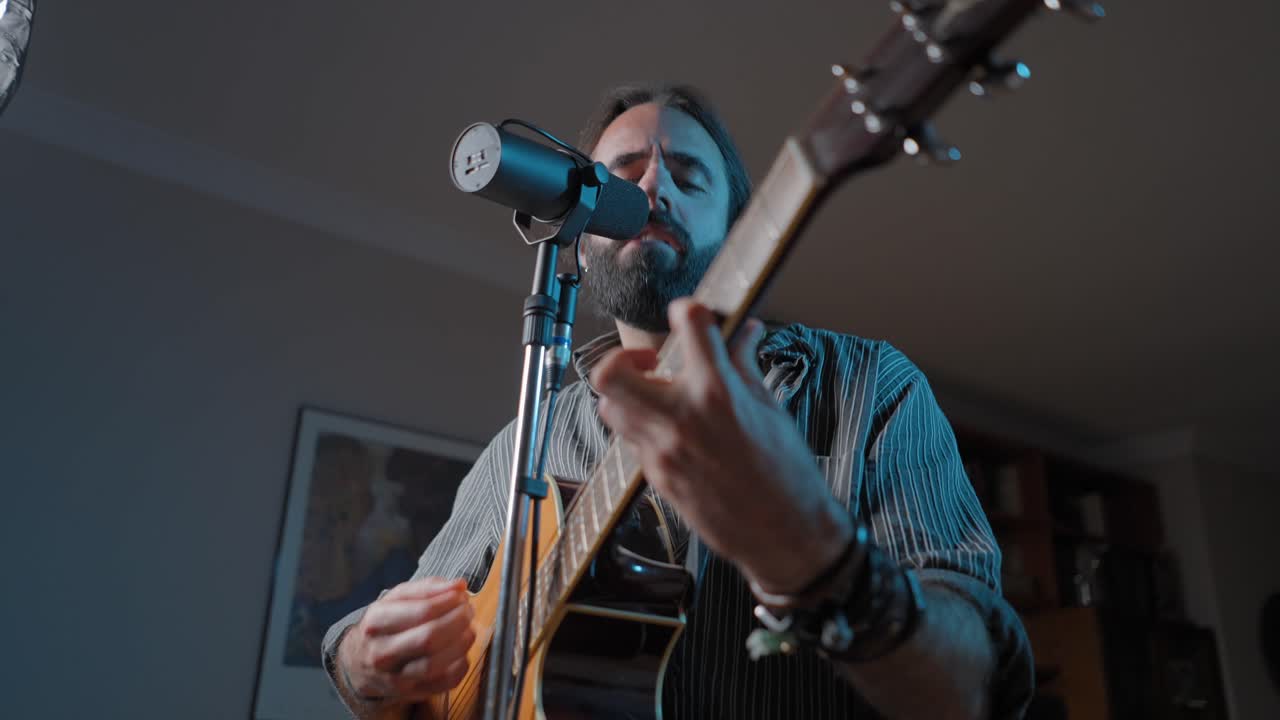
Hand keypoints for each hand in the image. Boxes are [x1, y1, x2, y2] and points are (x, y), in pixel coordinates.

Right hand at [338, 577, 475, 703]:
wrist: (358, 662)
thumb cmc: (384, 626)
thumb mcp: (396, 599)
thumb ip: (428, 588)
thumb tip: (458, 586)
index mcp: (377, 621)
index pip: (421, 611)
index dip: (449, 602)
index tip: (461, 595)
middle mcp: (382, 652)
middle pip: (429, 638)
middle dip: (458, 621)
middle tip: (468, 611)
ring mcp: (395, 677)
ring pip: (436, 663)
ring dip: (462, 643)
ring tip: (468, 629)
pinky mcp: (410, 693)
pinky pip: (444, 683)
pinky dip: (461, 666)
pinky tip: (462, 652)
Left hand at [591, 299, 852, 592]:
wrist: (783, 532)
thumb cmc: (784, 474)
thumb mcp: (769, 408)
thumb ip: (745, 365)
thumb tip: (744, 333)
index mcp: (718, 394)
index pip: (689, 326)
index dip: (688, 310)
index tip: (690, 313)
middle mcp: (681, 419)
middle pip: (611, 373)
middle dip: (622, 358)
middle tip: (648, 363)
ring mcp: (662, 451)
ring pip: (611, 408)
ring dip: (628, 395)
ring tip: (657, 397)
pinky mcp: (656, 476)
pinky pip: (631, 440)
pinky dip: (645, 427)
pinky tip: (672, 430)